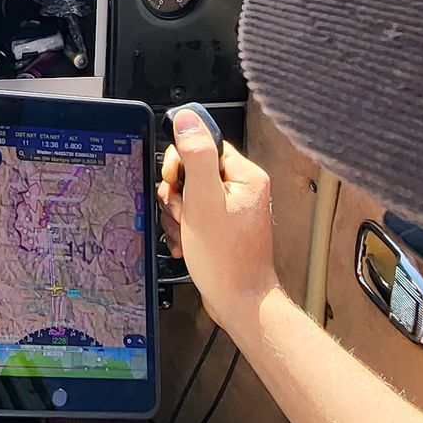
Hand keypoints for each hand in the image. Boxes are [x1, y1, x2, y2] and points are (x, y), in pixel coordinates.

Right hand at [158, 110, 278, 335]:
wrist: (238, 302)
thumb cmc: (227, 260)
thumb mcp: (204, 201)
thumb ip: (196, 157)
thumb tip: (187, 120)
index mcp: (244, 175)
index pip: (203, 146)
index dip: (182, 164)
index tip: (178, 184)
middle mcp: (241, 189)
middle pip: (192, 172)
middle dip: (177, 194)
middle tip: (184, 213)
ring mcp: (231, 210)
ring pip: (188, 196)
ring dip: (178, 215)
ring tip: (187, 233)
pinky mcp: (221, 228)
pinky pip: (192, 216)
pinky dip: (183, 230)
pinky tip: (187, 244)